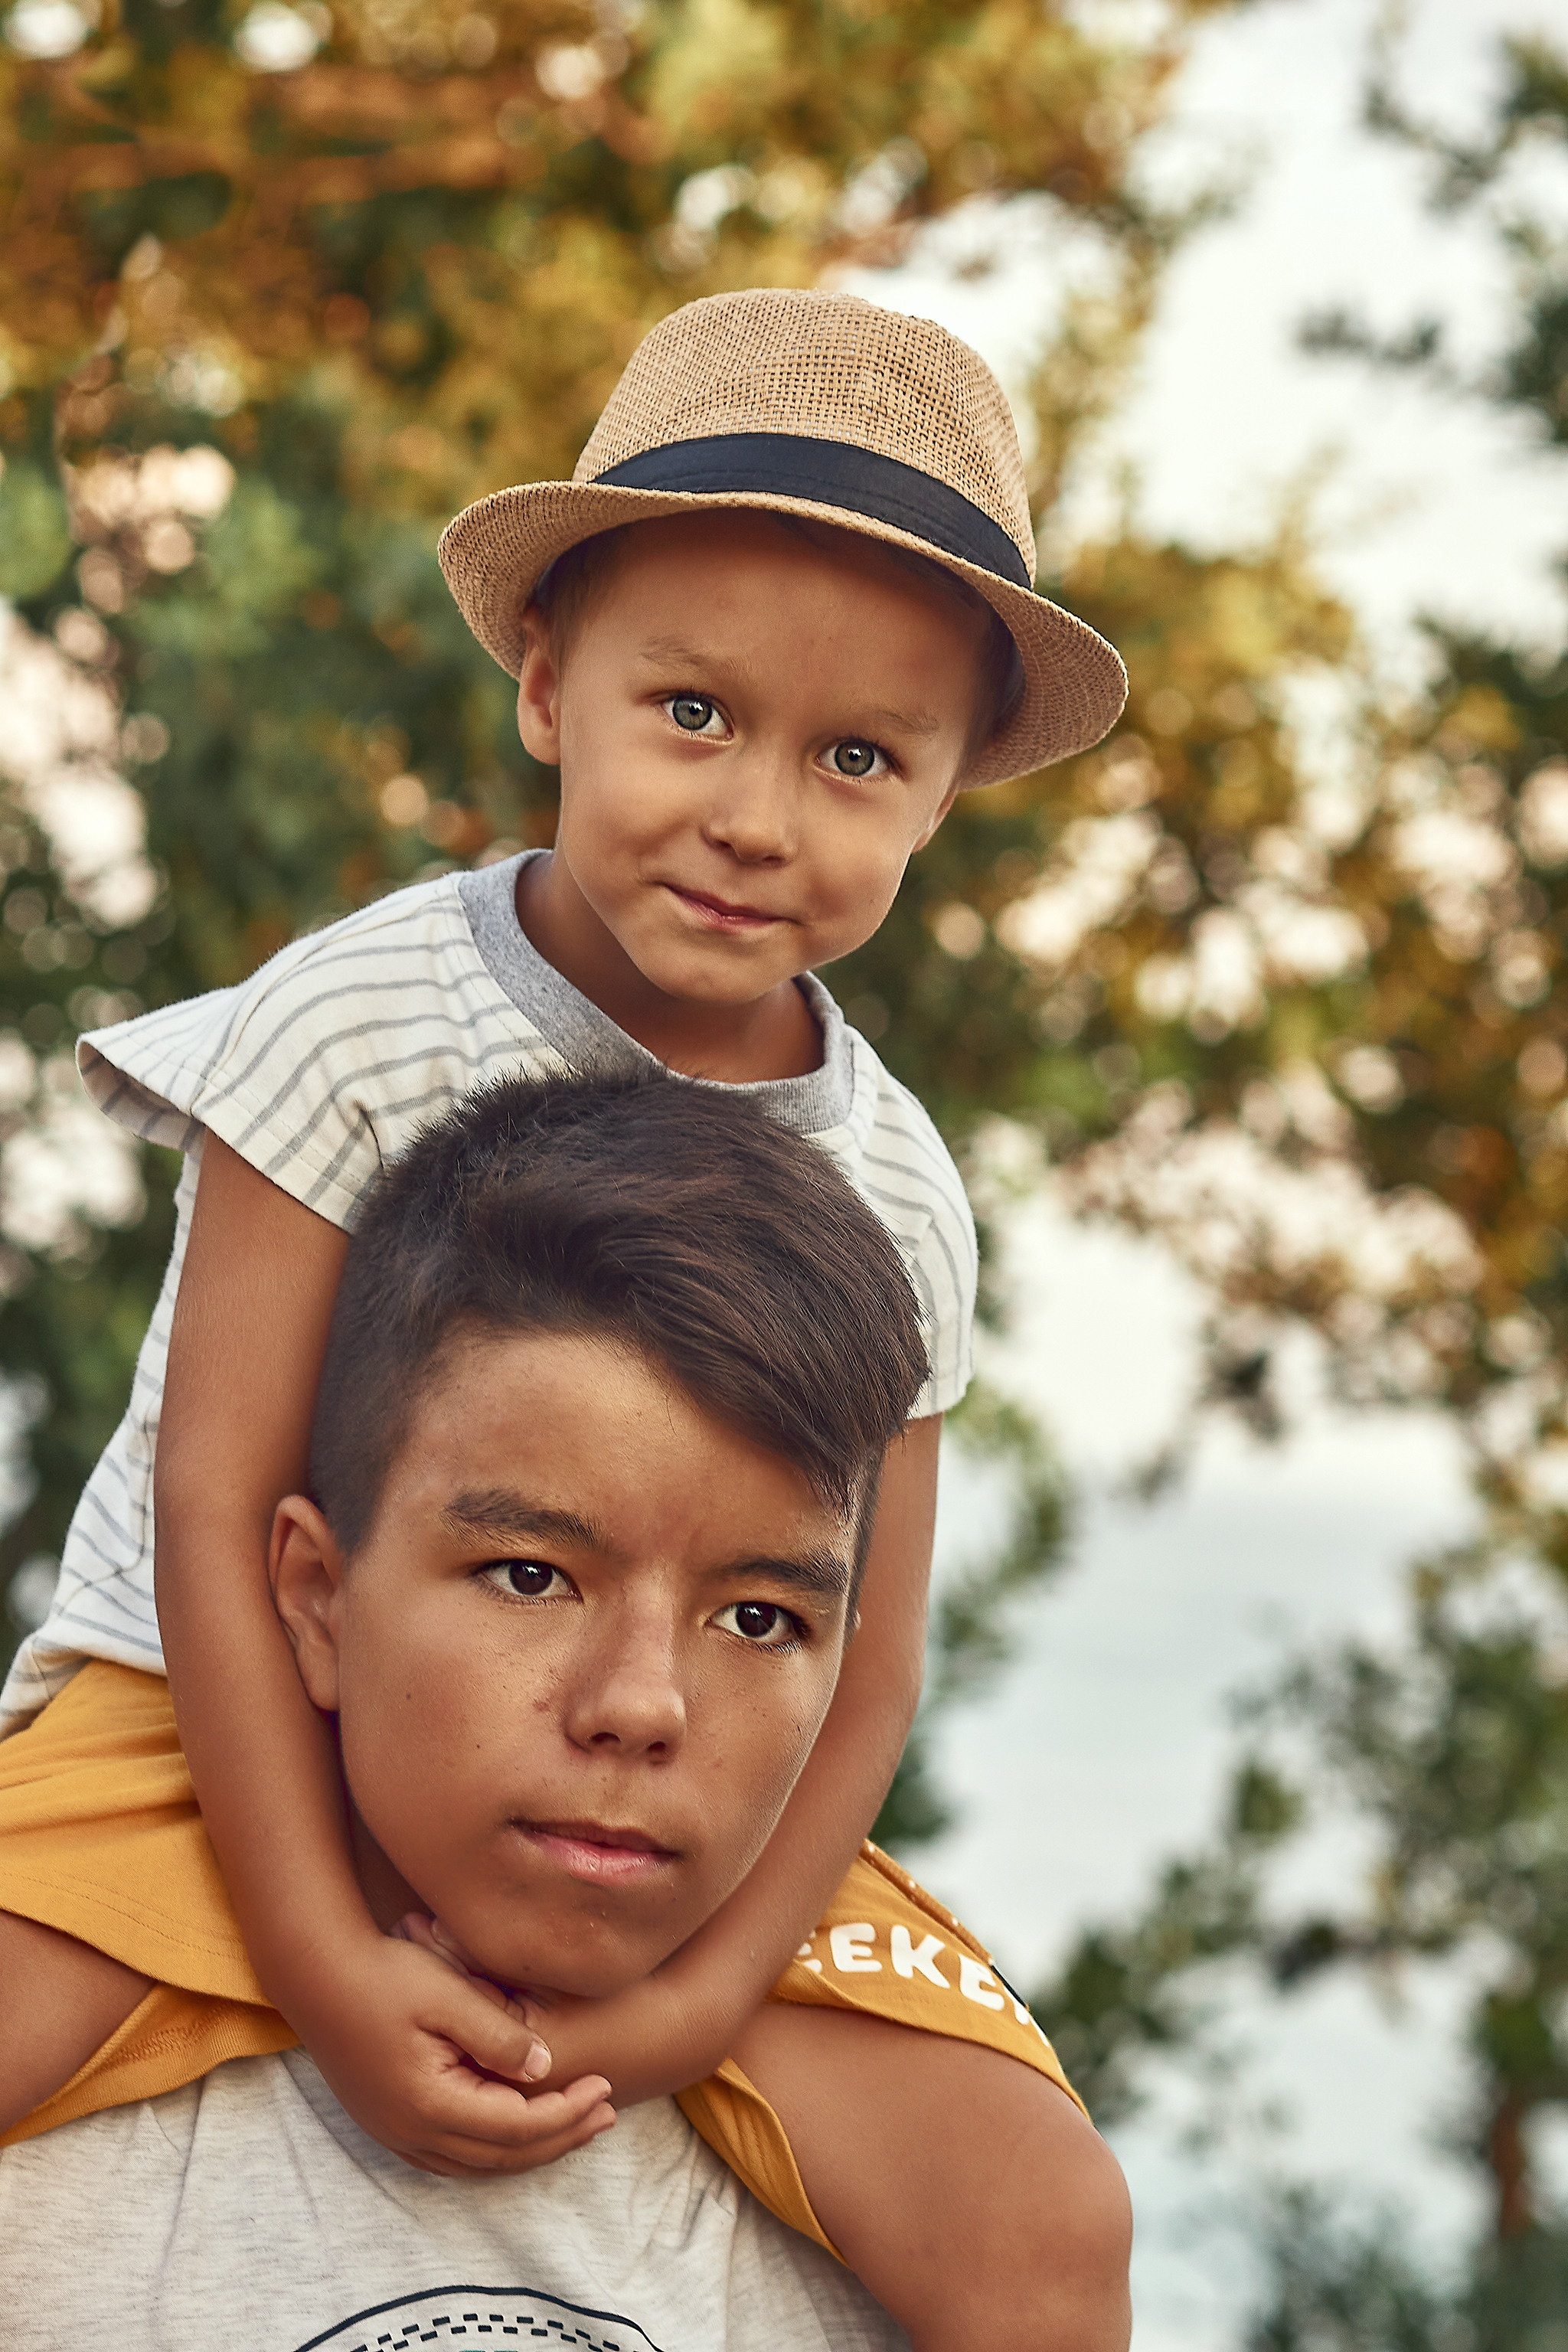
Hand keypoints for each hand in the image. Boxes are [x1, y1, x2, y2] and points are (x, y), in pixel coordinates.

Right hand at [285, 1924, 614, 2178]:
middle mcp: (411, 2132)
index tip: (606, 2084)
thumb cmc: (383, 1974)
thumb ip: (498, 2033)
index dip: (568, 2111)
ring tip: (574, 2125)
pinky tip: (515, 2130)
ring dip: (530, 2148)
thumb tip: (545, 2065)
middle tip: (606, 2115)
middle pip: (503, 2156)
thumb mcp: (447, 1993)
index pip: (518, 2127)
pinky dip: (493, 2149)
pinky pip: (451, 2157)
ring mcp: (395, 2133)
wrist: (316, 1974)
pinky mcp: (388, 2123)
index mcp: (430, 2103)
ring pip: (478, 2164)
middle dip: (561, 2137)